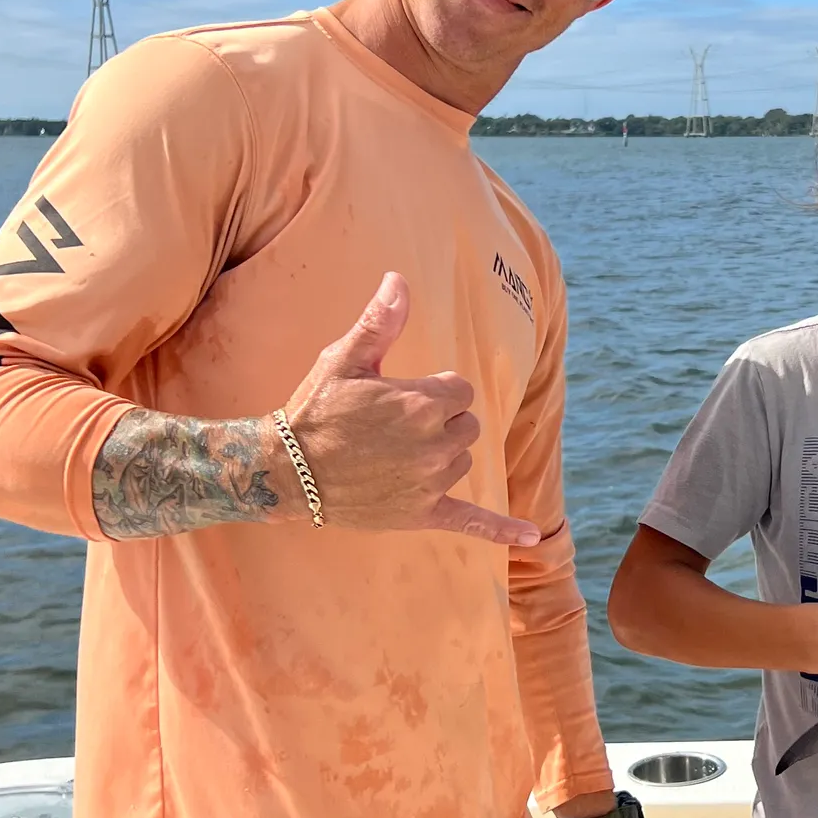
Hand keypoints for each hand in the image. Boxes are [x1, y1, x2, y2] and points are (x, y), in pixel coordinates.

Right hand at [277, 272, 539, 543]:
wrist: (287, 470)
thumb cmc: (315, 409)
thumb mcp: (344, 359)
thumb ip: (380, 322)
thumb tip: (399, 279)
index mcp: (422, 403)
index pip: (460, 391)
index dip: (433, 392)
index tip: (400, 397)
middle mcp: (434, 444)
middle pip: (466, 425)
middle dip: (440, 422)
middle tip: (393, 428)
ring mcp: (430, 482)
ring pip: (462, 461)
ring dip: (441, 455)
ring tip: (394, 455)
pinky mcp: (421, 513)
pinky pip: (471, 521)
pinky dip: (502, 529)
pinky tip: (530, 539)